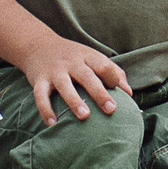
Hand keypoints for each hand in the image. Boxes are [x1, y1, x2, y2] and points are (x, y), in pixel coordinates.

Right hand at [15, 34, 129, 127]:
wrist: (38, 45)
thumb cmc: (73, 56)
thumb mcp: (92, 57)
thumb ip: (112, 72)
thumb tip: (129, 94)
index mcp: (87, 56)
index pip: (103, 65)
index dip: (112, 77)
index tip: (120, 92)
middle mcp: (71, 62)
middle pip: (87, 76)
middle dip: (99, 93)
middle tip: (111, 109)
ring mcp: (55, 71)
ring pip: (64, 85)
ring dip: (74, 101)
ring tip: (84, 116)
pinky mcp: (39, 80)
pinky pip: (40, 95)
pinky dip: (45, 109)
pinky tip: (52, 123)